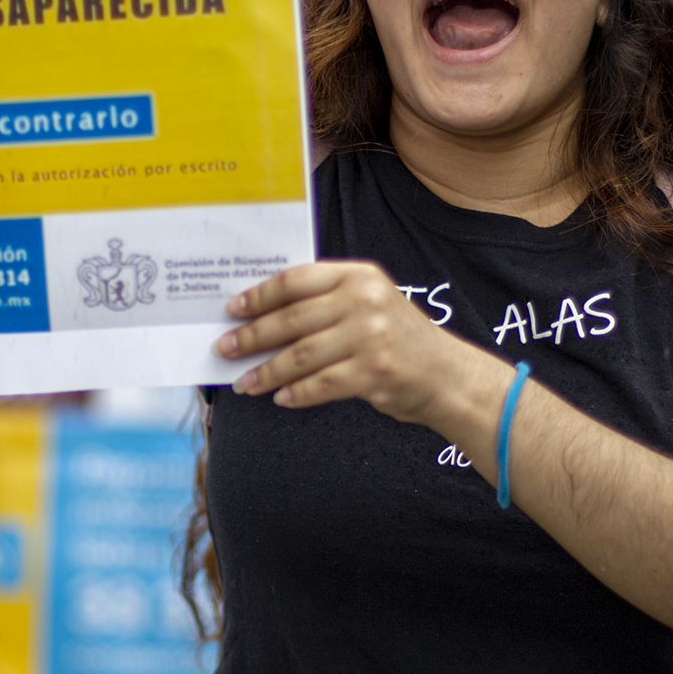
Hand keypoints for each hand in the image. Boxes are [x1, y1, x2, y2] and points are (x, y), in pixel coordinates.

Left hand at [218, 260, 507, 432]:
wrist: (447, 375)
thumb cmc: (398, 340)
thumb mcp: (369, 304)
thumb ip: (326, 301)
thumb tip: (262, 317)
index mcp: (359, 275)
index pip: (296, 280)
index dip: (260, 296)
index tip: (233, 310)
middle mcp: (364, 300)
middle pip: (292, 318)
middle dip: (252, 336)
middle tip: (225, 348)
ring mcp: (371, 336)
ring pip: (301, 355)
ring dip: (267, 371)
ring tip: (245, 382)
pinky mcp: (374, 371)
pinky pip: (321, 384)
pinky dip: (297, 393)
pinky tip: (281, 398)